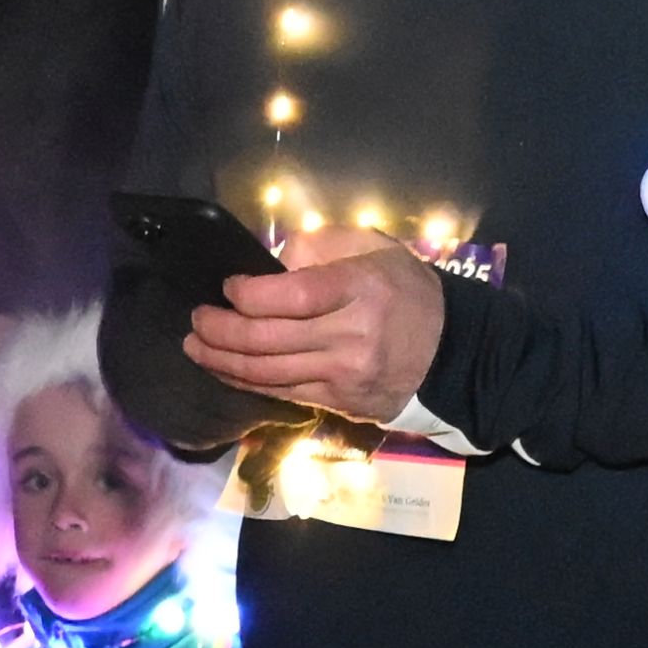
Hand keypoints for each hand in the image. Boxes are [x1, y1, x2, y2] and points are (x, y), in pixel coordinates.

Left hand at [182, 227, 452, 427]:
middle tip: (195, 320)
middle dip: (220, 331)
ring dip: (222, 361)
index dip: (249, 294)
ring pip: (268, 373)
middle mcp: (351, 335)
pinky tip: (226, 370)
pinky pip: (283, 394)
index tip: (228, 287)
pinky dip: (248, 382)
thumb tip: (273, 259)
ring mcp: (344, 375)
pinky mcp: (340, 402)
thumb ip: (324, 245)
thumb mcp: (377, 248)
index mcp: (360, 288)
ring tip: (194, 347)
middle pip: (269, 339)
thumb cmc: (409, 292)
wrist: (453, 353)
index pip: (292, 295)